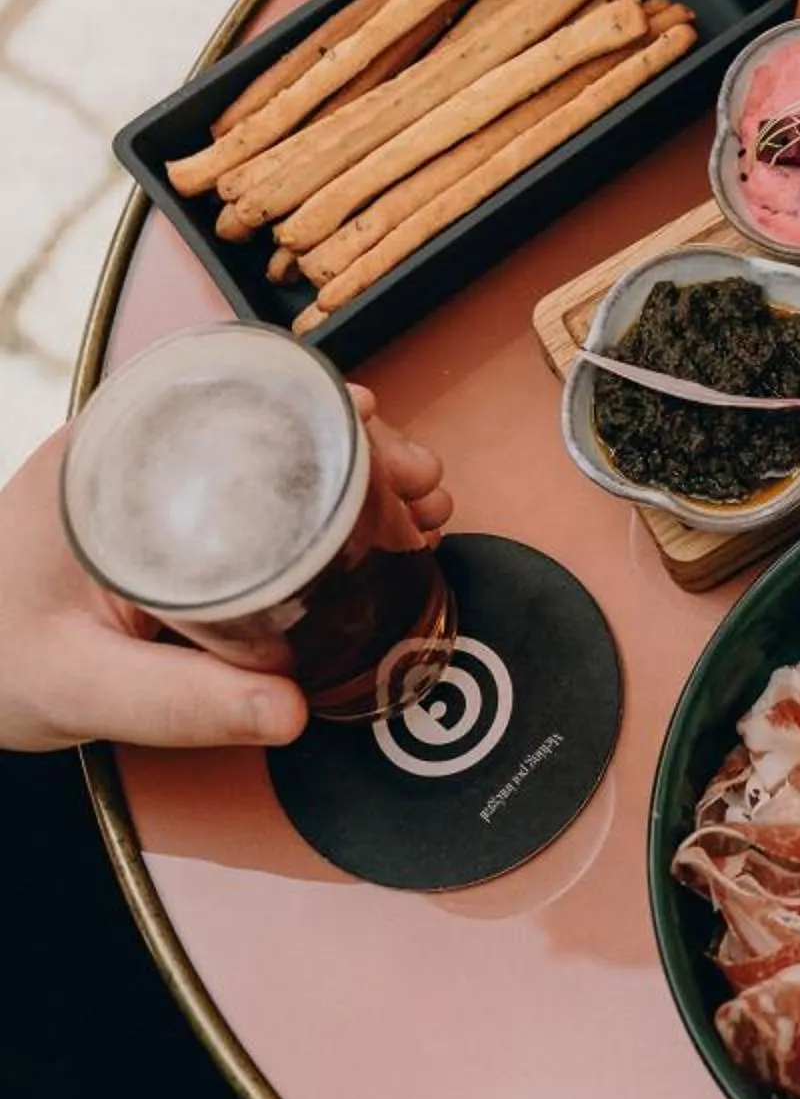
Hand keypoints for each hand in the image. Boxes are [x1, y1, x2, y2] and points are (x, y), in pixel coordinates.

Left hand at [0, 384, 450, 753]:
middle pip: (268, 417)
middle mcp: (136, 453)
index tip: (371, 425)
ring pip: (278, 454)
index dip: (308, 399)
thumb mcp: (78, 688)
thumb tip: (295, 709)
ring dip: (357, 470)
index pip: (218, 390)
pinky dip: (329, 506)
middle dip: (359, 441)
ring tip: (422, 501)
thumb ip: (180, 703)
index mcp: (101, 460)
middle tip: (419, 481)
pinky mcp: (180, 525)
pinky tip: (376, 532)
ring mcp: (162, 487)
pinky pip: (265, 496)